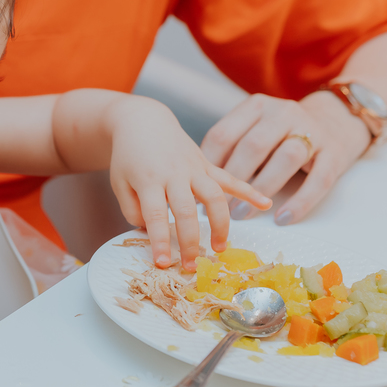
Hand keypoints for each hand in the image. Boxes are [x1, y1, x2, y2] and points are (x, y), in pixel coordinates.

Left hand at [106, 96, 270, 270]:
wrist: (143, 121)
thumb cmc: (128, 156)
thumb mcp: (120, 183)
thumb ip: (132, 209)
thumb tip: (150, 232)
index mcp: (149, 179)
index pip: (155, 216)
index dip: (159, 241)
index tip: (163, 263)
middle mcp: (174, 174)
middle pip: (186, 211)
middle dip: (190, 241)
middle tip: (191, 265)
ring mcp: (193, 168)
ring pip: (213, 197)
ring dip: (220, 224)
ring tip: (219, 248)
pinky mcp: (206, 163)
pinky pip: (230, 178)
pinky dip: (249, 191)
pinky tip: (265, 204)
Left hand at [201, 92, 371, 225]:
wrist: (337, 121)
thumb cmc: (282, 133)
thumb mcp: (255, 128)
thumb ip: (231, 146)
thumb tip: (199, 182)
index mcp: (257, 106)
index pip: (224, 133)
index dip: (208, 164)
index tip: (198, 188)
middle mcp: (284, 113)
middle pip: (254, 145)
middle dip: (233, 179)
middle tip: (218, 206)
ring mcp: (313, 131)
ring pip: (286, 158)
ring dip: (261, 188)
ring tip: (242, 214)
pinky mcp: (335, 153)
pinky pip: (318, 180)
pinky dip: (300, 201)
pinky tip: (282, 218)